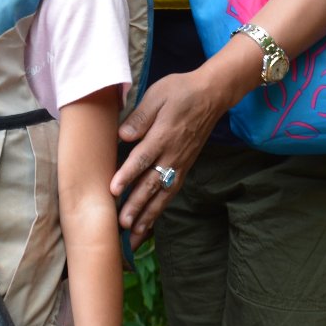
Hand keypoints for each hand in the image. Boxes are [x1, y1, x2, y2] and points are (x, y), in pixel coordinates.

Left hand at [111, 69, 222, 245]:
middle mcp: (173, 154)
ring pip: (163, 194)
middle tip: (122, 224)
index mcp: (164, 134)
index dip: (127, 175)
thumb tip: (123, 135)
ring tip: (135, 234)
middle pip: (152, 183)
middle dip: (136, 205)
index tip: (113, 190)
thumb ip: (140, 116)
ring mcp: (181, 163)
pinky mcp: (185, 166)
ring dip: (148, 214)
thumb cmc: (180, 91)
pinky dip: (161, 208)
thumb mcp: (158, 95)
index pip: (142, 159)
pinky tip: (151, 220)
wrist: (211, 95)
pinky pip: (172, 191)